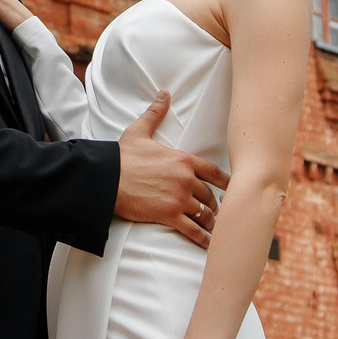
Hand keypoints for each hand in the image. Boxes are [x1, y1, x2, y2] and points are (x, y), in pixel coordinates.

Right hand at [114, 90, 226, 248]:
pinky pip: (194, 230)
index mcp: (184, 160)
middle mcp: (186, 179)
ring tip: (214, 229)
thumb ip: (156, 113)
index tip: (232, 189)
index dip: (226, 183)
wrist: (105, 178)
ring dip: (211, 222)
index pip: (215, 173)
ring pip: (205, 213)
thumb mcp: (140, 131)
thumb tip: (164, 94)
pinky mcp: (169, 215)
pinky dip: (204, 239)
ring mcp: (179, 198)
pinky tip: (210, 244)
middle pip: (211, 195)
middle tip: (217, 211)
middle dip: (215, 204)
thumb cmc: (122, 156)